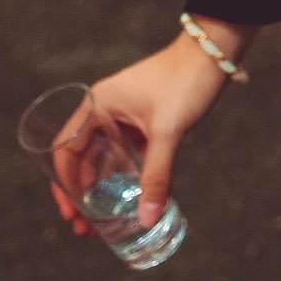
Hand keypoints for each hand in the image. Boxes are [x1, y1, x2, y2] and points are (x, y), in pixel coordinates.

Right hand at [51, 20, 255, 236]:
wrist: (215, 53)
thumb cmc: (186, 82)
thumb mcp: (168, 131)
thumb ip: (157, 176)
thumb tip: (147, 219)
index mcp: (98, 105)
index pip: (67, 150)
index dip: (65, 184)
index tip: (71, 213)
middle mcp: (105, 110)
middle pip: (83, 159)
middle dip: (82, 194)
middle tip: (85, 228)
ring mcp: (124, 116)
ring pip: (105, 158)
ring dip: (103, 188)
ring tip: (101, 222)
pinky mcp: (145, 121)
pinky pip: (127, 154)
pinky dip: (125, 176)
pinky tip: (129, 200)